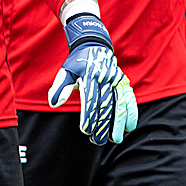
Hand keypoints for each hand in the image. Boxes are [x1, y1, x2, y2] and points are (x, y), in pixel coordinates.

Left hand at [48, 14, 138, 144]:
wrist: (94, 44)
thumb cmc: (77, 63)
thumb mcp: (66, 71)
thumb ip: (60, 87)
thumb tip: (53, 103)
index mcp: (88, 75)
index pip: (90, 99)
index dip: (88, 116)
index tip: (86, 131)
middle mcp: (104, 78)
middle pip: (105, 105)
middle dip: (102, 125)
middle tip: (98, 141)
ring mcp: (116, 80)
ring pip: (119, 104)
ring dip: (118, 123)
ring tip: (115, 139)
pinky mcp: (124, 82)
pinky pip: (130, 99)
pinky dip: (132, 113)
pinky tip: (130, 127)